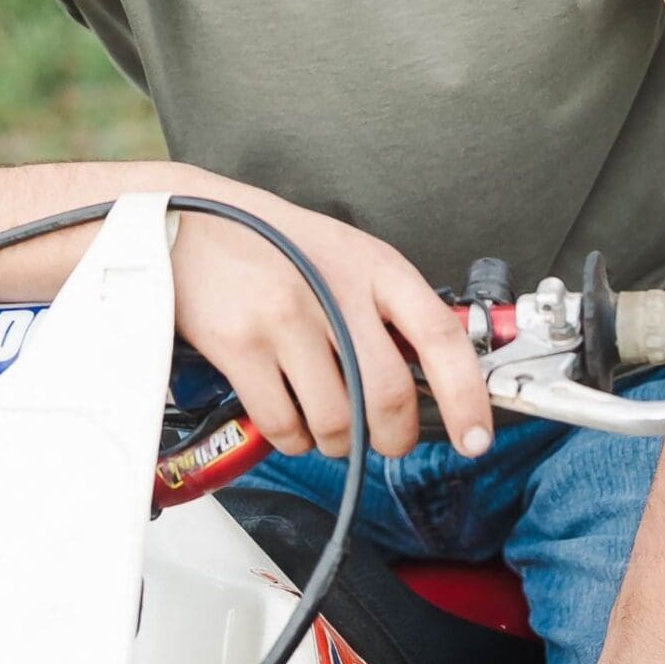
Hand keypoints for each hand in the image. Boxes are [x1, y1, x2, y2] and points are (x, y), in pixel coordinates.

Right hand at [169, 179, 490, 461]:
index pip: (439, 335)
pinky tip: (286, 417)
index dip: (465, 395)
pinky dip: (292, 438)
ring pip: (338, 421)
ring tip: (324, 421)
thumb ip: (386, 308)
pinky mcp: (240, 346)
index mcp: (374, 266)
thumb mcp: (345, 255)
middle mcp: (334, 291)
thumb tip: (434, 376)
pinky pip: (284, 425)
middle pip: (388, 395)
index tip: (475, 436)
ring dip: (337, 441)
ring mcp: (285, 318)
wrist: (189, 222)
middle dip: (391, 436)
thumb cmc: (272, 243)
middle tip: (382, 438)